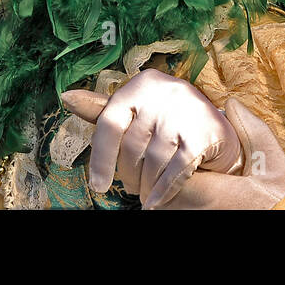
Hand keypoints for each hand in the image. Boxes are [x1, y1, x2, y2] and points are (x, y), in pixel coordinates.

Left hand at [62, 67, 241, 208]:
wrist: (217, 133)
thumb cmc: (167, 123)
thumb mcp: (136, 112)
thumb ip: (103, 109)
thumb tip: (66, 97)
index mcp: (141, 84)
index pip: (109, 123)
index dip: (101, 158)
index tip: (98, 186)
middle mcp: (164, 91)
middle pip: (131, 146)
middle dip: (129, 175)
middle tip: (132, 188)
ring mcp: (187, 111)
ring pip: (153, 161)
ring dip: (147, 186)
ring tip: (145, 195)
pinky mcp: (205, 133)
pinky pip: (176, 170)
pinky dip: (164, 191)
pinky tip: (156, 201)